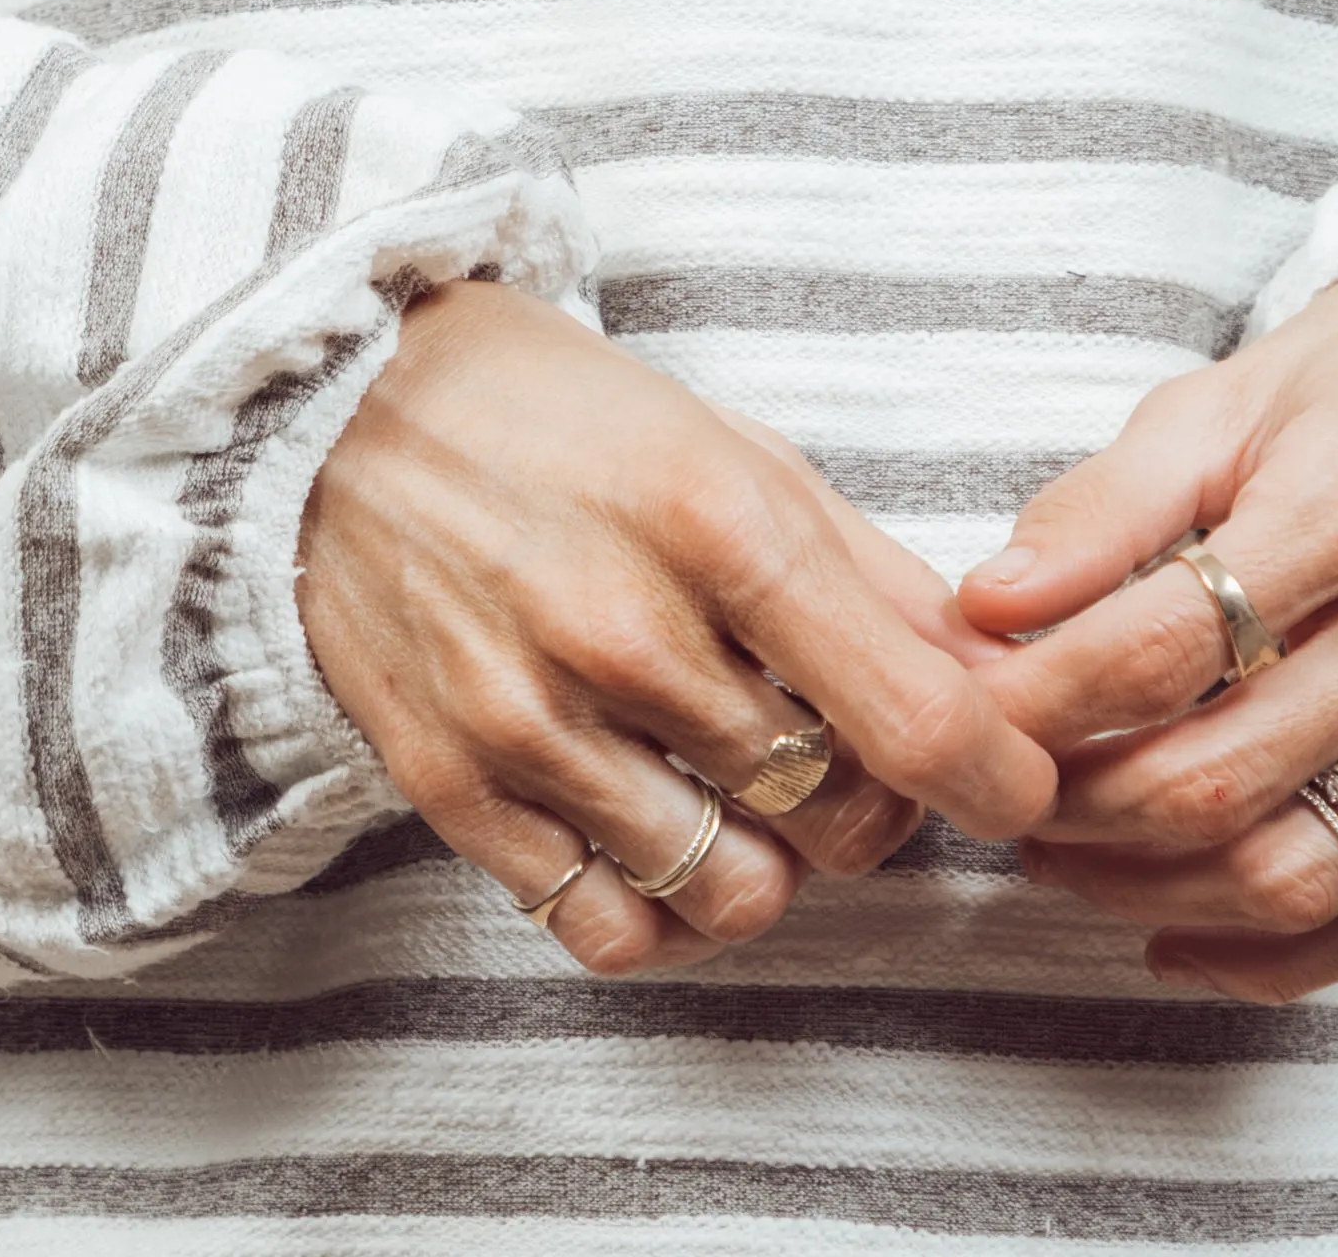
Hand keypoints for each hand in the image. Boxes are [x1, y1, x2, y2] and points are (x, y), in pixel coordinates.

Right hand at [298, 279, 1056, 979]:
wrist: (327, 408)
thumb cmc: (544, 410)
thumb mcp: (722, 440)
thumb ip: (861, 566)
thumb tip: (988, 681)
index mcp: (712, 521)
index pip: (913, 719)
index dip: (997, 777)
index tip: (1011, 782)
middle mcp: (622, 630)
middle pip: (840, 817)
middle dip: (876, 804)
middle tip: (847, 754)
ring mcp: (528, 719)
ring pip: (736, 893)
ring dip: (771, 860)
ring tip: (743, 791)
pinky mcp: (449, 785)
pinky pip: (608, 930)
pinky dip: (659, 909)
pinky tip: (658, 836)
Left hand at [959, 267, 1337, 999]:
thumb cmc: (1329, 406)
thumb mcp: (1209, 414)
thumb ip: (1100, 512)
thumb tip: (985, 604)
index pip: (1168, 641)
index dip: (1044, 693)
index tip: (965, 702)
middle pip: (1222, 773)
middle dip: (1078, 801)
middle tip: (992, 786)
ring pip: (1297, 870)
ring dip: (1151, 887)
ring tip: (1054, 852)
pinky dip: (1268, 955)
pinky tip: (1165, 932)